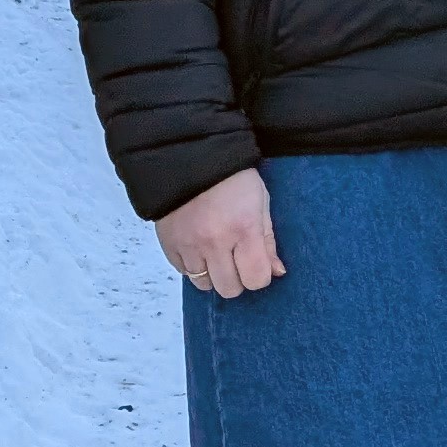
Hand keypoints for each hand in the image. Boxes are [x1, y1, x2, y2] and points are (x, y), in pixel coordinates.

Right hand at [157, 166, 285, 294]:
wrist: (189, 156)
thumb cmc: (233, 178)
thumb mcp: (260, 202)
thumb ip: (268, 241)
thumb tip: (277, 273)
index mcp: (244, 229)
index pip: (256, 279)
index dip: (259, 275)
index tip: (256, 263)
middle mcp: (215, 242)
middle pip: (229, 289)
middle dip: (237, 278)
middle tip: (236, 259)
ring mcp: (189, 245)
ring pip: (204, 285)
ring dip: (213, 274)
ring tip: (216, 251)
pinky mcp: (169, 244)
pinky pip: (183, 272)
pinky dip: (193, 265)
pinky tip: (198, 246)